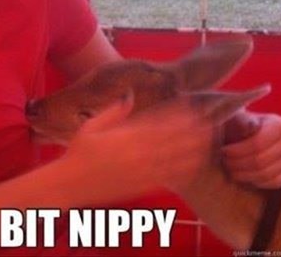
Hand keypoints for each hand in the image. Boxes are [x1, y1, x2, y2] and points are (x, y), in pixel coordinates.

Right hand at [64, 100, 212, 203]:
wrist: (71, 184)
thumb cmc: (79, 152)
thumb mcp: (92, 126)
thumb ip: (114, 111)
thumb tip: (130, 94)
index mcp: (126, 136)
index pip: (158, 123)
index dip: (177, 114)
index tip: (190, 105)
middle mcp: (138, 154)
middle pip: (172, 139)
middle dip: (192, 129)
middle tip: (209, 119)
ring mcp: (142, 171)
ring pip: (175, 159)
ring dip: (194, 148)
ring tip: (209, 139)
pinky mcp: (142, 186)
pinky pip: (168, 177)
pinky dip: (183, 169)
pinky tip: (194, 163)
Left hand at [221, 113, 280, 188]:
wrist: (264, 130)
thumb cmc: (247, 123)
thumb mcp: (246, 117)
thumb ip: (243, 121)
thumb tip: (246, 127)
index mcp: (280, 126)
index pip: (257, 143)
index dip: (237, 150)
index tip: (222, 151)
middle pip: (261, 161)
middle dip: (239, 164)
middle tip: (224, 163)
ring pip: (268, 174)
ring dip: (245, 175)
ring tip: (231, 171)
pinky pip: (275, 182)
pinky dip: (257, 181)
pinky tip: (243, 177)